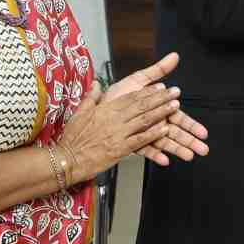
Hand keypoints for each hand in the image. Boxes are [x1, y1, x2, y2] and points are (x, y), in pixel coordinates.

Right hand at [57, 79, 179, 180]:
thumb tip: (96, 83)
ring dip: (162, 112)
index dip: (148, 91)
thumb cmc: (73, 138)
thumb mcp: (79, 113)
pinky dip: (154, 134)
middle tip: (175, 92)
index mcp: (106, 109)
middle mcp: (114, 119)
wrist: (67, 159)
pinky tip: (165, 129)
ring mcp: (119, 134)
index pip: (131, 97)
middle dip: (161, 98)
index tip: (160, 86)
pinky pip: (141, 139)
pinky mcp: (121, 149)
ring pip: (144, 120)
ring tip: (175, 106)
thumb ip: (91, 97)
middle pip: (142, 106)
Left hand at [103, 52, 209, 165]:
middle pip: (176, 132)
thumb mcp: (139, 79)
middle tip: (203, 149)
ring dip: (177, 149)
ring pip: (164, 143)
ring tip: (189, 156)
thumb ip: (158, 70)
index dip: (192, 125)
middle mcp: (153, 122)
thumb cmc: (117, 95)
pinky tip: (164, 159)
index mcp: (158, 109)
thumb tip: (174, 56)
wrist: (95, 108)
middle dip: (191, 141)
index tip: (203, 132)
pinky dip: (155, 154)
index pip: (179, 118)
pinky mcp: (132, 143)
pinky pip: (145, 150)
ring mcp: (144, 133)